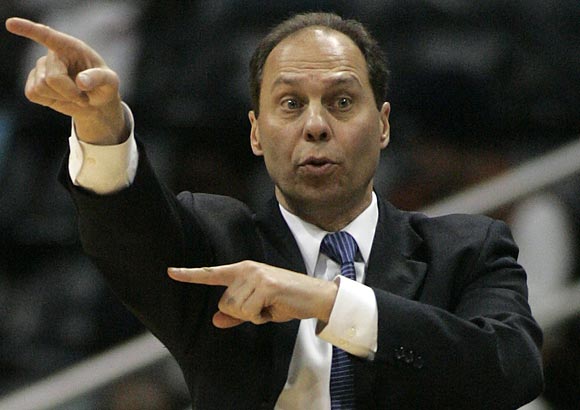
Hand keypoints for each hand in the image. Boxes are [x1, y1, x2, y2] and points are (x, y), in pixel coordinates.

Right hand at [5, 17, 127, 143]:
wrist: (96, 102)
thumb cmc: (104, 86)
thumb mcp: (111, 82)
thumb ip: (99, 78)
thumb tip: (81, 81)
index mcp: (70, 47)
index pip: (47, 35)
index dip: (29, 29)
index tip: (11, 23)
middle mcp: (52, 54)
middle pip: (52, 77)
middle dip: (70, 92)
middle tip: (84, 97)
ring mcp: (40, 69)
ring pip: (41, 87)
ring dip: (62, 97)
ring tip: (75, 96)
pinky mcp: (33, 84)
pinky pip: (33, 94)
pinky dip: (50, 101)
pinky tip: (61, 97)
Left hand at [168, 261, 337, 328]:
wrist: (315, 296)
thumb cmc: (286, 301)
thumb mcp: (258, 309)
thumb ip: (236, 314)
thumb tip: (215, 319)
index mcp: (243, 270)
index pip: (212, 274)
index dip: (190, 275)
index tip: (170, 272)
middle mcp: (247, 269)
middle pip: (225, 304)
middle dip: (243, 314)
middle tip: (264, 307)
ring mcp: (256, 275)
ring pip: (235, 309)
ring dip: (253, 316)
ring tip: (271, 306)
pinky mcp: (266, 284)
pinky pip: (249, 312)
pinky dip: (261, 318)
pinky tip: (275, 308)